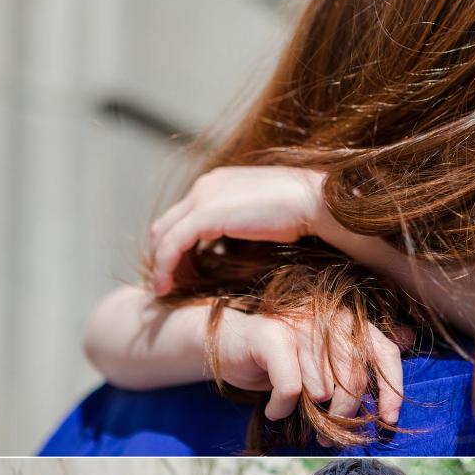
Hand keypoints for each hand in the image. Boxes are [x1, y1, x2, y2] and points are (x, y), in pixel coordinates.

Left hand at [150, 166, 327, 293]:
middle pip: (166, 223)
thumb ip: (241, 226)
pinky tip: (167, 287)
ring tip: (163, 290)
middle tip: (168, 284)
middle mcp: (205, 186)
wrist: (314, 201)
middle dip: (162, 256)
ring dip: (161, 264)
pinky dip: (165, 266)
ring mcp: (203, 197)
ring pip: (164, 235)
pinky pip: (173, 244)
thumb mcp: (262, 218)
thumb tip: (236, 249)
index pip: (182, 215)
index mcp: (217, 184)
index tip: (180, 272)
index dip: (175, 246)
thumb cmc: (300, 214)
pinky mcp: (205, 215)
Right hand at [217, 307, 405, 426]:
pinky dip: (282, 407)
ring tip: (297, 417)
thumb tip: (408, 340)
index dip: (392, 389)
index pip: (385, 352)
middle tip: (329, 436)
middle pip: (354, 379)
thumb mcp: (325, 364)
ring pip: (322, 387)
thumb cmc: (283, 361)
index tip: (388, 420)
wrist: (230, 347)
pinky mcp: (271, 334)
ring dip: (310, 415)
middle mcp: (328, 317)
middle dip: (344, 416)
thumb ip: (360, 357)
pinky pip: (291, 387)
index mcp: (348, 323)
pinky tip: (275, 411)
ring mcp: (300, 323)